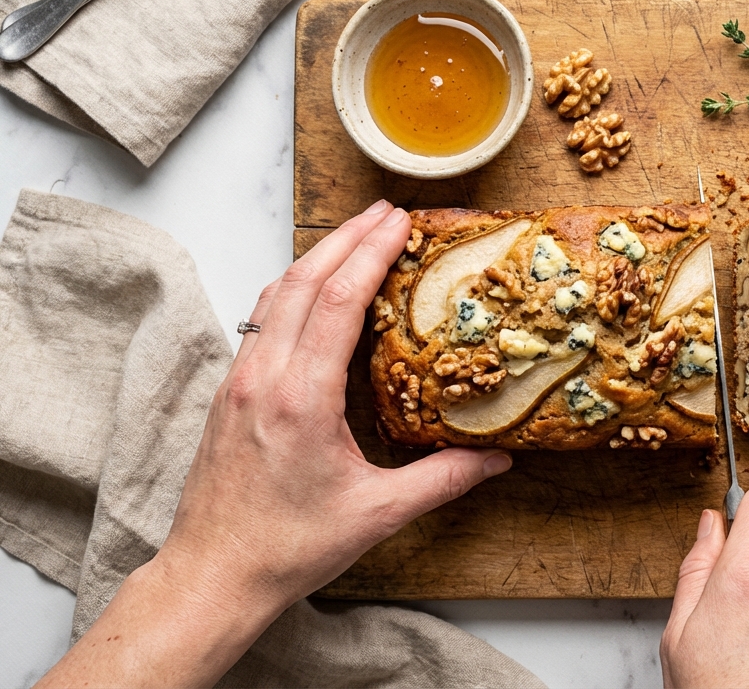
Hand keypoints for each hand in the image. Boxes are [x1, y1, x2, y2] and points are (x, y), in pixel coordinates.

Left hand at [159, 199, 510, 606]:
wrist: (213, 575)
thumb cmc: (288, 548)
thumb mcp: (377, 514)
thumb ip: (443, 479)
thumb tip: (498, 458)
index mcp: (301, 399)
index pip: (337, 302)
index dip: (370, 254)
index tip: (399, 222)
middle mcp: (263, 379)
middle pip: (302, 282)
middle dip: (345, 238)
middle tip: (385, 211)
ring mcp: (239, 383)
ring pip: (275, 296)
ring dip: (316, 259)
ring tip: (354, 236)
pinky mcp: (229, 395)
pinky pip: (262, 322)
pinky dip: (293, 290)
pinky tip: (314, 291)